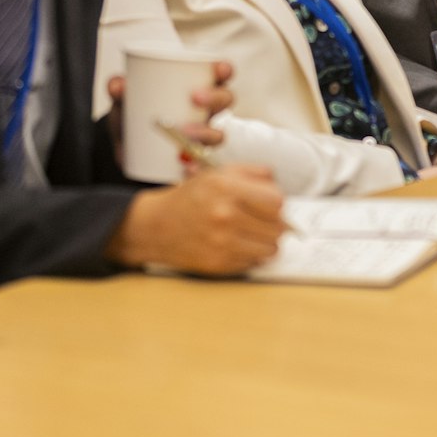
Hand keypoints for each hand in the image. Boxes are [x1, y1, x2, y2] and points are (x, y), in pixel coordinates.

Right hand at [105, 164, 285, 273]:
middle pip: (278, 227)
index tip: (269, 205)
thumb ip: (255, 173)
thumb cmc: (191, 198)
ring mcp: (222, 242)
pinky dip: (250, 255)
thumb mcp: (220, 172)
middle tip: (260, 221)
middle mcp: (225, 215)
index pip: (277, 201)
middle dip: (273, 224)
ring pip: (271, 248)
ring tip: (251, 234)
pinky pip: (253, 262)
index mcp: (227, 188)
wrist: (156, 226)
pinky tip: (237, 245)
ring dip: (265, 242)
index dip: (275, 204)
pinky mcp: (219, 263)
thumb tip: (279, 186)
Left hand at [106, 60, 235, 159]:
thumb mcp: (125, 99)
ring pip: (218, 133)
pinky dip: (198, 166)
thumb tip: (118, 86)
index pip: (221, 74)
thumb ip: (118, 89)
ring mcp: (202, 136)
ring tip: (185, 132)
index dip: (224, 70)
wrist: (125, 146)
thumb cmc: (133, 114)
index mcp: (196, 87)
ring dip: (206, 132)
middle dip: (215, 98)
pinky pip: (204, 164)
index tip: (217, 70)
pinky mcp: (194, 159)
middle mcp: (205, 111)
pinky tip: (188, 167)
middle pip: (225, 100)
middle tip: (194, 98)